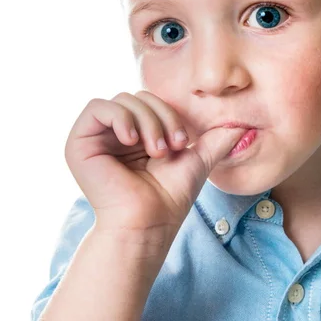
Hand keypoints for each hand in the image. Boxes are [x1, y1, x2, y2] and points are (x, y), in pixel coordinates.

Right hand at [64, 91, 245, 240]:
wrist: (148, 223)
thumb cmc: (169, 198)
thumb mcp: (196, 160)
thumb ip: (215, 140)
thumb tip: (241, 125)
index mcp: (136, 135)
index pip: (152, 102)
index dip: (170, 114)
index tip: (185, 143)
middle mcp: (114, 134)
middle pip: (138, 97)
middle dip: (161, 118)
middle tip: (170, 148)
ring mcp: (96, 137)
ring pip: (122, 100)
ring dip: (146, 121)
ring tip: (156, 151)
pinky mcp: (79, 142)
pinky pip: (97, 107)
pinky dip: (120, 117)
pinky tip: (132, 140)